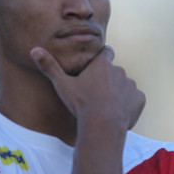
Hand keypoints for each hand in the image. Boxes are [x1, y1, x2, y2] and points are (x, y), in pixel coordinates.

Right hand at [30, 46, 144, 129]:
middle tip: (96, 93)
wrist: (103, 124)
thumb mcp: (62, 84)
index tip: (97, 64)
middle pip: (115, 71)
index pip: (106, 52)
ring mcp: (131, 85)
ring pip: (125, 85)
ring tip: (106, 106)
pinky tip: (118, 113)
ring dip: (119, 92)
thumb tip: (34, 49)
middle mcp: (120, 71)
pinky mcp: (139, 99)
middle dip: (108, 79)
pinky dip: (129, 104)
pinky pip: (135, 99)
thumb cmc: (81, 103)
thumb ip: (49, 66)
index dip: (102, 57)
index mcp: (102, 65)